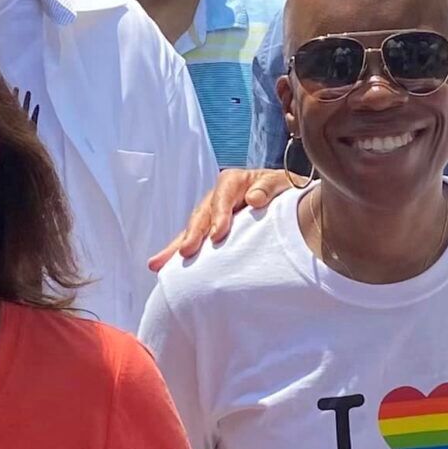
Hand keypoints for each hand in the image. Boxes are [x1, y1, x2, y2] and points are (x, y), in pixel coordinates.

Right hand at [148, 169, 292, 271]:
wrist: (288, 199)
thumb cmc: (284, 189)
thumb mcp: (282, 182)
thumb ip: (269, 187)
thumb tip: (254, 198)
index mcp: (233, 181)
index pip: (222, 197)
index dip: (218, 215)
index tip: (218, 235)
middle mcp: (217, 197)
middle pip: (202, 214)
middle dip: (193, 234)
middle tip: (186, 252)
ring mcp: (211, 215)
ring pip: (192, 229)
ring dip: (176, 246)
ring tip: (159, 264)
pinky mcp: (211, 230)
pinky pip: (195, 241)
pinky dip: (179, 253)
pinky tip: (162, 267)